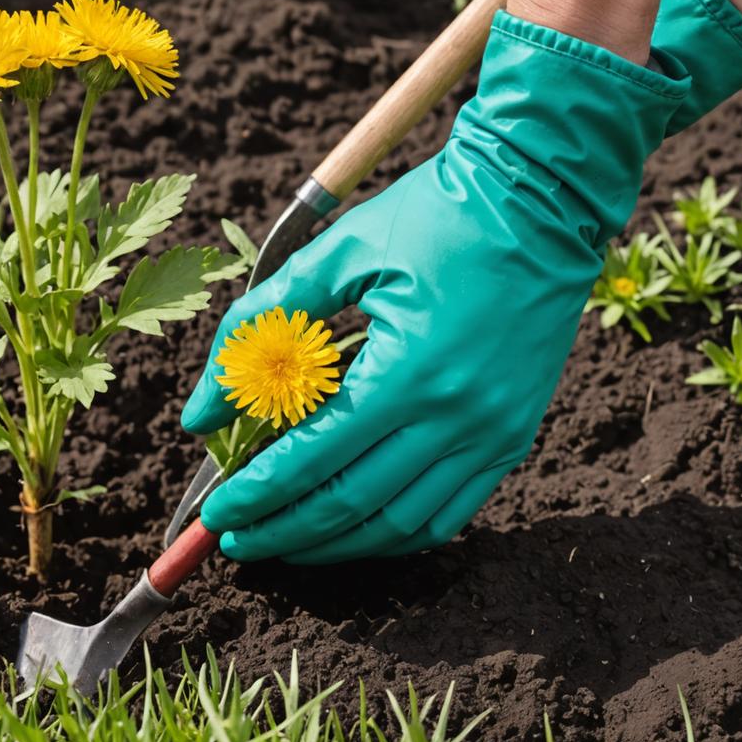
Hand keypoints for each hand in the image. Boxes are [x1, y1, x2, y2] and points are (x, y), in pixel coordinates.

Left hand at [181, 12, 688, 563]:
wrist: (542, 197)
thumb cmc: (434, 215)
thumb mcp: (338, 253)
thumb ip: (261, 326)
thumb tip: (199, 411)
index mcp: (409, 370)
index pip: (312, 458)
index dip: (256, 494)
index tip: (211, 517)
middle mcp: (457, 416)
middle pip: (351, 504)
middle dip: (282, 531)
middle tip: (233, 541)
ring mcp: (492, 433)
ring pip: (399, 524)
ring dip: (333, 544)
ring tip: (282, 544)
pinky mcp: (512, 436)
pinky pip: (447, 514)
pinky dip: (392, 534)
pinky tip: (351, 530)